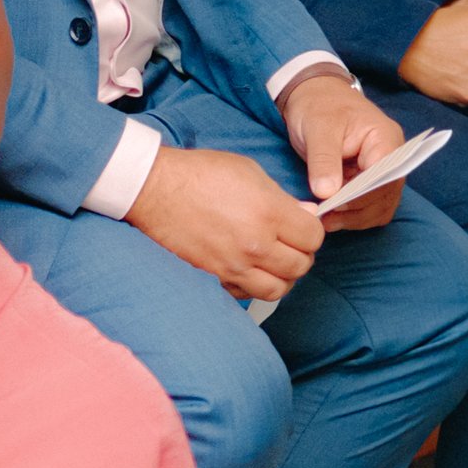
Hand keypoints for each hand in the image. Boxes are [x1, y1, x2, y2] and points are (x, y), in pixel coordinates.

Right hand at [130, 144, 323, 302]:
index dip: (312, 231)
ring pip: (277, 289)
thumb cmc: (199, 174)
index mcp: (268, 213)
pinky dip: (254, 286)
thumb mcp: (249, 172)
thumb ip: (282, 198)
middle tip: (291, 245)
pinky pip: (247, 294)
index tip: (303, 227)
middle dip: (301, 255)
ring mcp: (233, 265)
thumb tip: (305, 216)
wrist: (155, 190)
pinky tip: (249, 270)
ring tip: (273, 263)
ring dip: (281, 277)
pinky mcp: (213, 277)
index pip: (313, 238)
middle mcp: (254, 245)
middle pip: (300, 266)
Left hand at [279, 69, 405, 226]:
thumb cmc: (319, 107)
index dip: (362, 195)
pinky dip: (355, 218)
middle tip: (325, 217)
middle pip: (385, 195)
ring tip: (325, 220)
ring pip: (380, 207)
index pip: (385, 175)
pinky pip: (372, 209)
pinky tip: (333, 218)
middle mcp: (392, 158)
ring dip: (355, 219)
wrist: (316, 98)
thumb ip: (323, 160)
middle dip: (356, 211)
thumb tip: (327, 193)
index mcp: (385, 138)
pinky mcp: (371, 184)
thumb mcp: (318, 128)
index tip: (334, 204)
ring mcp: (384, 172)